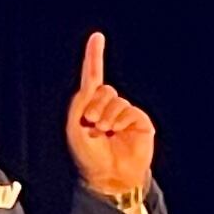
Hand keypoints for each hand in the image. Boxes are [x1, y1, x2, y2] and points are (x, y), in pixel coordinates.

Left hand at [66, 33, 155, 203]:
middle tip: (91, 124)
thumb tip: (91, 85)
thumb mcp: (74, 127)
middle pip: (103, 89)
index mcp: (90, 105)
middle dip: (95, 104)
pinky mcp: (139, 121)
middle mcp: (108, 107)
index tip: (97, 37)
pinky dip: (121, 120)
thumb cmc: (88, 156)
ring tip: (104, 132)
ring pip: (115, 100)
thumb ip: (79, 102)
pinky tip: (118, 132)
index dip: (94, 56)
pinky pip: (129, 110)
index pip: (93, 77)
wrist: (109, 176)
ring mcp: (125, 114)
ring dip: (107, 115)